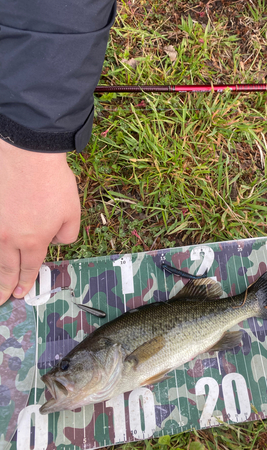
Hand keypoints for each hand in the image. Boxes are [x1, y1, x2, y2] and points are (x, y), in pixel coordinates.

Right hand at [0, 139, 80, 304]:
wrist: (28, 155)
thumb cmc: (52, 182)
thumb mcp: (72, 212)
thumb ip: (66, 234)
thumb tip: (56, 242)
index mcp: (34, 241)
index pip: (29, 267)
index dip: (25, 281)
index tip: (21, 292)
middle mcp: (10, 238)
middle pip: (6, 268)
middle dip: (5, 287)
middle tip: (2, 299)